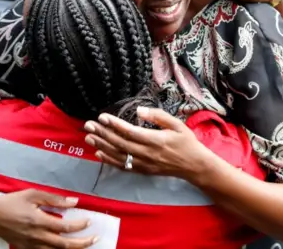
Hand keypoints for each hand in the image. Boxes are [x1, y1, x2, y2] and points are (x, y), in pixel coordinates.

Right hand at [0, 189, 96, 248]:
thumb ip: (54, 199)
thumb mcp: (33, 194)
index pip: (65, 227)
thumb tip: (74, 201)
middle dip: (82, 243)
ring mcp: (31, 245)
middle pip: (64, 245)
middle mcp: (36, 236)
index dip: (79, 225)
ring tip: (84, 246)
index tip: (89, 221)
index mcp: (39, 221)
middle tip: (95, 239)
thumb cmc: (12, 201)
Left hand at [83, 107, 211, 178]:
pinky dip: (109, 160)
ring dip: (102, 146)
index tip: (102, 117)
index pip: (130, 132)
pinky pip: (122, 166)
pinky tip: (99, 153)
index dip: (114, 125)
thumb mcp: (176, 124)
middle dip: (102, 133)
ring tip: (88, 137)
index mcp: (156, 140)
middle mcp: (147, 153)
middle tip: (88, 125)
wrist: (194, 166)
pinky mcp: (142, 170)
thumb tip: (139, 110)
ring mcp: (144, 164)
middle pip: (120, 143)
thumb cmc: (186, 142)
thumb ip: (157, 116)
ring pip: (118, 155)